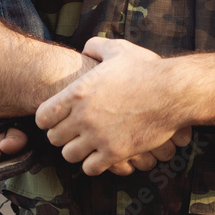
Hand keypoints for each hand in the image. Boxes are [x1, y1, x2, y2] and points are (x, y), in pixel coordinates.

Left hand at [35, 37, 191, 175]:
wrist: (171, 91)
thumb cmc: (145, 69)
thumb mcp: (118, 49)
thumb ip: (96, 46)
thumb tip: (85, 49)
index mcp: (78, 92)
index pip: (43, 117)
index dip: (48, 118)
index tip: (57, 117)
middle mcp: (83, 116)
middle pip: (54, 138)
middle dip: (62, 134)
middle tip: (74, 130)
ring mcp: (98, 137)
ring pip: (69, 156)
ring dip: (76, 150)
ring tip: (87, 143)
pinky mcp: (114, 153)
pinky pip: (90, 168)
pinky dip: (94, 162)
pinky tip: (102, 152)